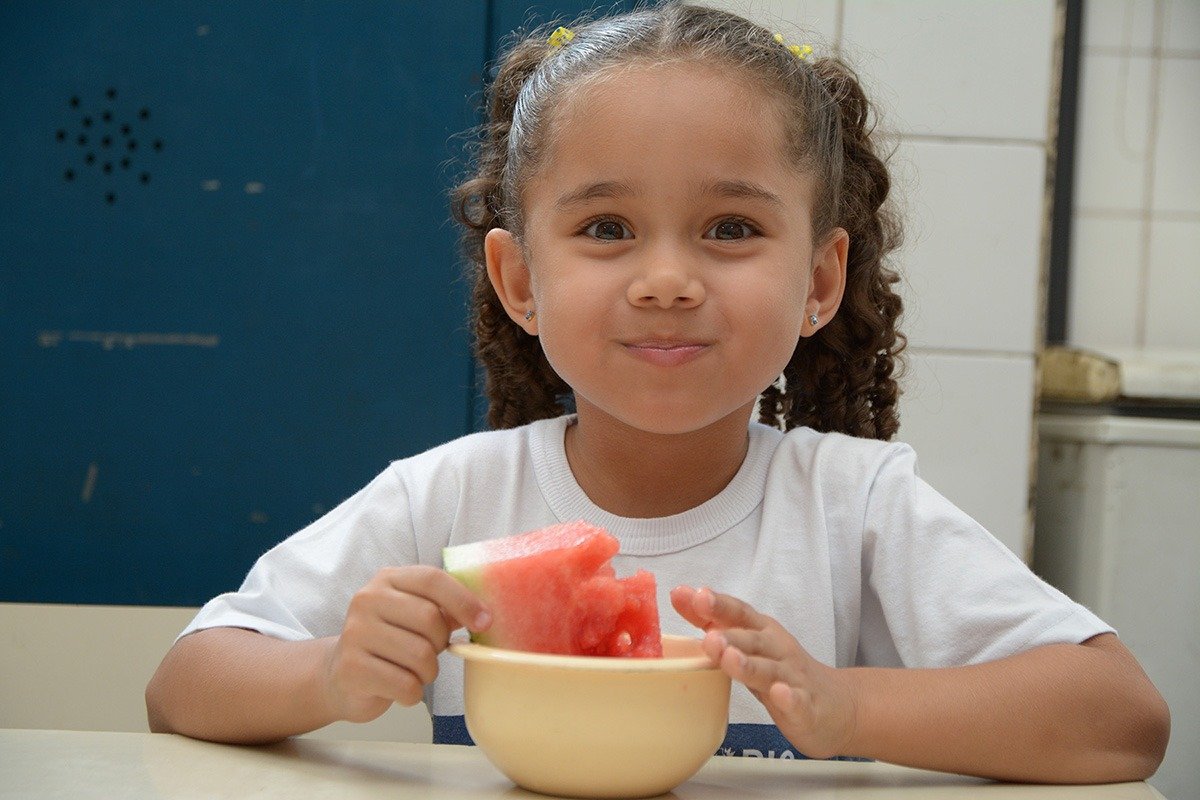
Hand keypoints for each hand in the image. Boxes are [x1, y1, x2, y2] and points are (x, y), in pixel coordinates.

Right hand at [323, 565, 490, 722]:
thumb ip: (444, 609)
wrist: (342, 677)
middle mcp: (367, 600)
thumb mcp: (415, 617)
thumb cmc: (390, 644)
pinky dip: (412, 693)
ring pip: (420, 655)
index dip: (463, 600)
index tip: (485, 621)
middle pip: (429, 619)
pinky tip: (398, 688)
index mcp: (387, 580)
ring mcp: (355, 633)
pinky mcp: (351, 668)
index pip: (432, 579)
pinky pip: (405, 685)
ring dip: (428, 672)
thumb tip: (484, 614)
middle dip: (440, 644)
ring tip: (413, 671)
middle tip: (430, 653)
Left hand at [670, 585, 858, 758]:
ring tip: (730, 660)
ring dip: (750, 664)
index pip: (739, 613)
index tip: (692, 595)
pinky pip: (798, 701)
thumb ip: (715, 622)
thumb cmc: (780, 670)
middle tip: (708, 636)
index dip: (717, 605)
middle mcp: (778, 650)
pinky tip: (780, 694)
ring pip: (770, 670)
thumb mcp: (747, 644)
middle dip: (730, 637)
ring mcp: (793, 678)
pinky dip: (789, 698)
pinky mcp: (807, 707)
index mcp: (762, 632)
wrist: (835, 704)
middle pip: (753, 640)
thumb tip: (680, 595)